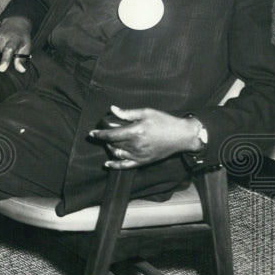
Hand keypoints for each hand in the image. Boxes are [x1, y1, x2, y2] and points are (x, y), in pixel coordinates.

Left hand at [88, 105, 202, 168]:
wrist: (182, 136)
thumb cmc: (165, 121)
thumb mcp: (146, 112)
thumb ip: (128, 113)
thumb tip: (112, 109)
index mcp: (136, 132)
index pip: (111, 135)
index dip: (99, 134)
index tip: (92, 132)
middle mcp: (136, 145)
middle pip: (113, 144)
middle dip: (104, 140)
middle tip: (101, 134)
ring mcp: (139, 155)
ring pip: (118, 153)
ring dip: (109, 148)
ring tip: (107, 143)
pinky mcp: (144, 161)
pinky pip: (126, 166)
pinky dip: (115, 165)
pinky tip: (108, 164)